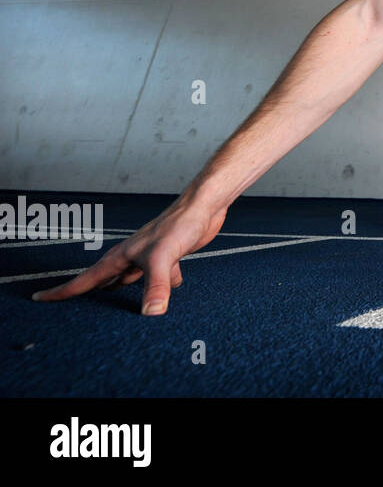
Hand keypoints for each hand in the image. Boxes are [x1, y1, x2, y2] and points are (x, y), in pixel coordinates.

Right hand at [31, 196, 227, 315]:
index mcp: (120, 257)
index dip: (62, 291)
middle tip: (69, 309)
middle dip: (88, 294)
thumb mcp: (164, 258)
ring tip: (113, 309)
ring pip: (129, 280)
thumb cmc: (179, 225)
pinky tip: (165, 295)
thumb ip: (155, 286)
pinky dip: (158, 289)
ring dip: (124, 292)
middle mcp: (131, 258)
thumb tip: (150, 315)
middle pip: (103, 281)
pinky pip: (157, 280)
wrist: (204, 207)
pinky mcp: (168, 258)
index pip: (86, 279)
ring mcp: (148, 258)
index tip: (39, 299)